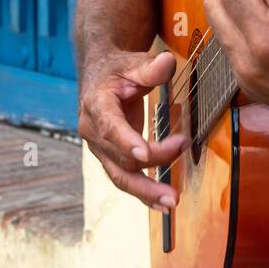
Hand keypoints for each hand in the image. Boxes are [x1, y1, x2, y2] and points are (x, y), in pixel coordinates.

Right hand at [78, 49, 187, 207]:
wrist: (100, 78)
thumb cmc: (118, 70)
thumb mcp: (133, 63)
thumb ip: (150, 67)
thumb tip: (166, 63)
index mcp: (97, 105)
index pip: (110, 126)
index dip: (126, 141)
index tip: (145, 154)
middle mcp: (93, 131)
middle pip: (120, 158)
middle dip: (150, 168)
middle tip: (175, 178)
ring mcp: (100, 148)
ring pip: (120, 176)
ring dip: (146, 192)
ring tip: (171, 203)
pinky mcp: (110, 157)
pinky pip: (124, 178)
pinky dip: (143, 193)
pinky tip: (161, 204)